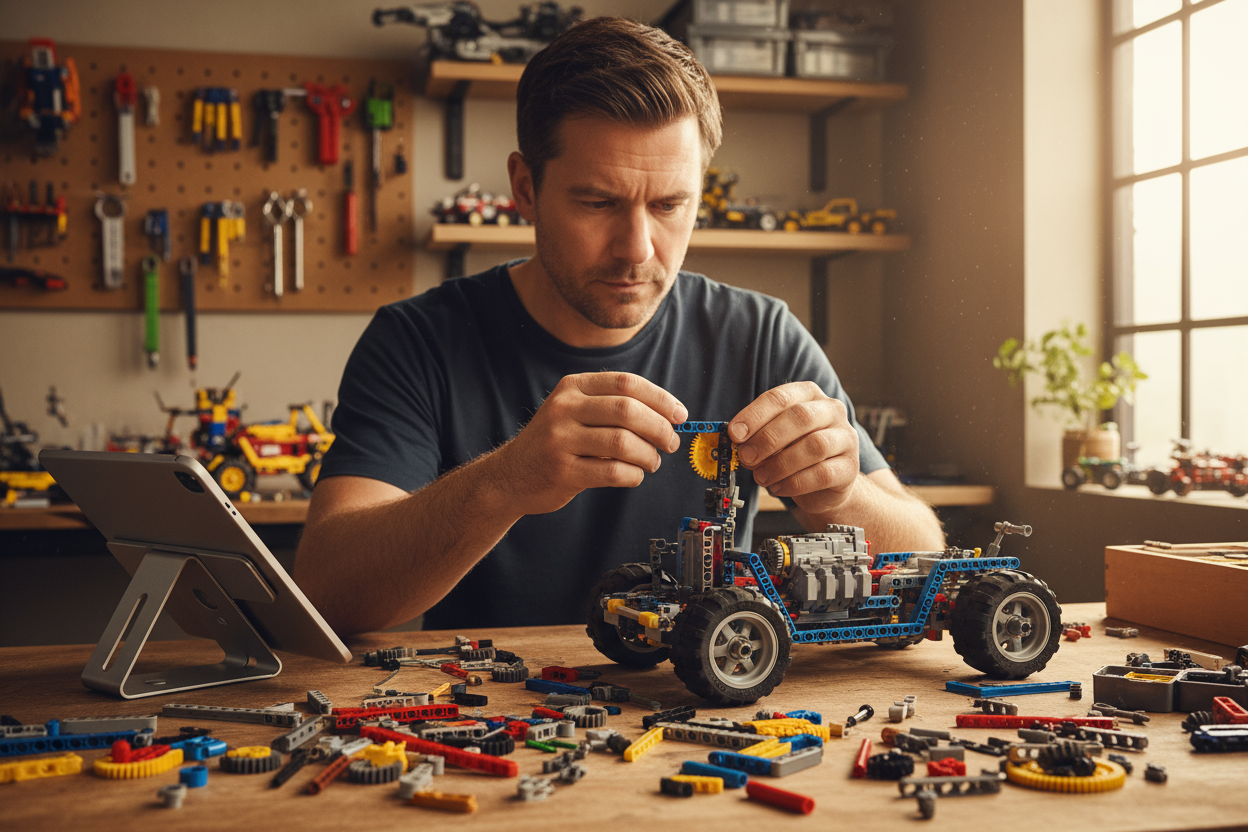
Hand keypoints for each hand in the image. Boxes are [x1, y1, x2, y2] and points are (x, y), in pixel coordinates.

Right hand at [494, 372, 687, 515]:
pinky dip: (633, 475)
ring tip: (652, 462)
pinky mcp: (562, 471)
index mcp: (572, 387)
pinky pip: (612, 471)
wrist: (510, 475)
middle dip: (659, 428)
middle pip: (627, 410)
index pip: (626, 383)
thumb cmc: (555, 443)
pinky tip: (634, 475)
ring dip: (648, 455)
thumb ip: (612, 406)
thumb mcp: (575, 411)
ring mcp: (560, 439)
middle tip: (670, 442)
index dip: (660, 398)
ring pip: (623, 442)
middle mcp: (564, 408)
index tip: (679, 414)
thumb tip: (668, 415)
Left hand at [729, 382, 859, 515]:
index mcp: (809, 395)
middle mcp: (832, 411)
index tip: (735, 433)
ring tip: (760, 476)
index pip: (781, 397)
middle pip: (800, 418)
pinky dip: (794, 483)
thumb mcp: (775, 439)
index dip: (755, 415)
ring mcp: (845, 438)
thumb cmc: (795, 452)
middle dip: (767, 439)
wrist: (826, 482)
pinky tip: (778, 488)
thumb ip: (758, 436)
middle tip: (746, 457)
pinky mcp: (850, 467)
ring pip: (814, 446)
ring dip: (780, 464)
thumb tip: (738, 443)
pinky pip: (822, 474)